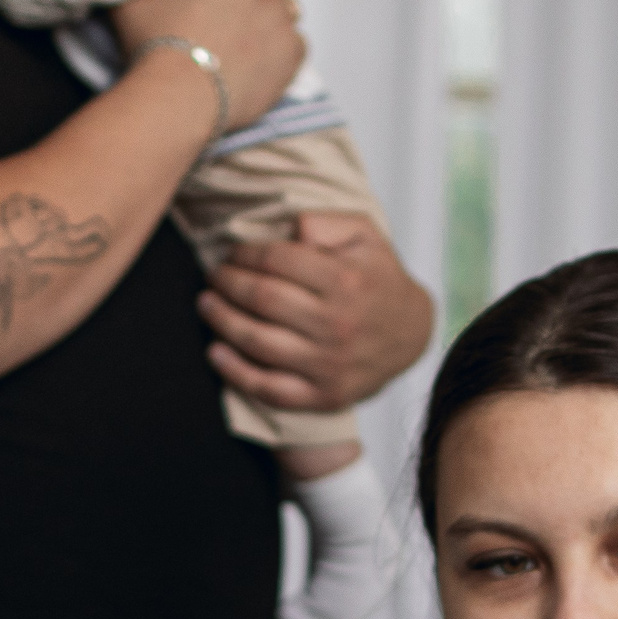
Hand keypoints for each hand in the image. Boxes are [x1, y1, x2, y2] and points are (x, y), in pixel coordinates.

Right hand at [109, 0, 300, 130]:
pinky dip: (281, 47)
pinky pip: (296, 42)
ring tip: (250, 28)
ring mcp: (281, 20)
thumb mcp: (131, 3)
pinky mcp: (291, 55)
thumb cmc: (154, 47)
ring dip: (273, 9)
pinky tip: (260, 59)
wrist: (178, 101)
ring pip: (290, 3)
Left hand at [203, 210, 434, 412]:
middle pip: (262, 300)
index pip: (278, 261)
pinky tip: (215, 352)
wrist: (411, 334)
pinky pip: (268, 389)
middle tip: (214, 276)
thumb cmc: (377, 278)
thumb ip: (327, 223)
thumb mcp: (365, 235)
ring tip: (206, 304)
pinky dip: (235, 372)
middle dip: (227, 283)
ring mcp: (329, 364)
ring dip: (221, 321)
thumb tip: (291, 227)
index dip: (245, 254)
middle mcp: (338, 324)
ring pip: (258, 342)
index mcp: (346, 281)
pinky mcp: (324, 395)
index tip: (233, 254)